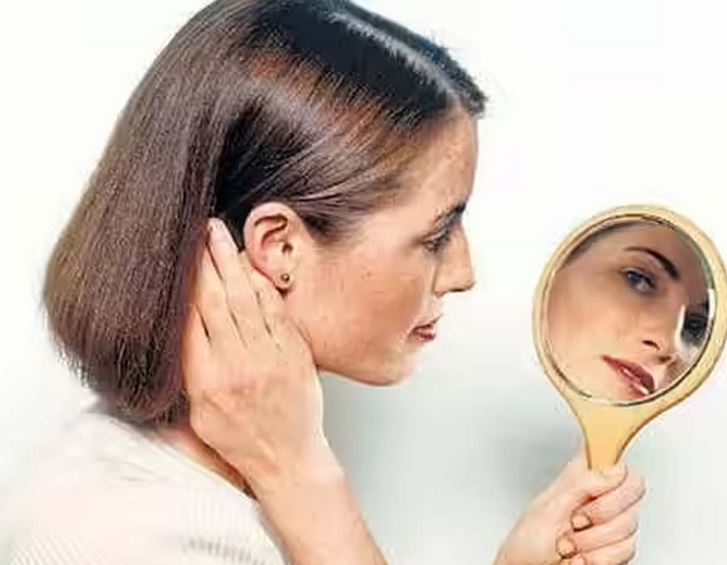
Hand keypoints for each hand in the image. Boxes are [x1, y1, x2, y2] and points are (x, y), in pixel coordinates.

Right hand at [182, 218, 334, 494]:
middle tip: (197, 230)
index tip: (174, 258)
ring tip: (219, 235)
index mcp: (206, 382)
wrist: (288, 458)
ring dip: (230, 262)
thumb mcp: (199, 415)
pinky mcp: (294, 354)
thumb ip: (189, 372)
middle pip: (215, 302)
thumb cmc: (239, 439)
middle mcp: (236, 366)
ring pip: (245, 299)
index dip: (181, 285)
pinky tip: (251, 265)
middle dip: (204, 262)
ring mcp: (268, 358)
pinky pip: (276, 311)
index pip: (187, 322)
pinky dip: (262, 285)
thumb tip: (178, 330)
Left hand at [495, 449, 644, 564]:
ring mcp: (608, 524)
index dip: (615, 457)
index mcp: (577, 478)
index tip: (609, 475)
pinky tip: (581, 557)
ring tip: (571, 544)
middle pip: (632, 489)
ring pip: (630, 524)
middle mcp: (596, 497)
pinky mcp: (615, 549)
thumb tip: (613, 470)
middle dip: (603, 512)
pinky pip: (627, 549)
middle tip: (577, 521)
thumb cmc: (526, 543)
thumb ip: (581, 485)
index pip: (607, 452)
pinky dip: (600, 557)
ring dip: (594, 541)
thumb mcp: (548, 507)